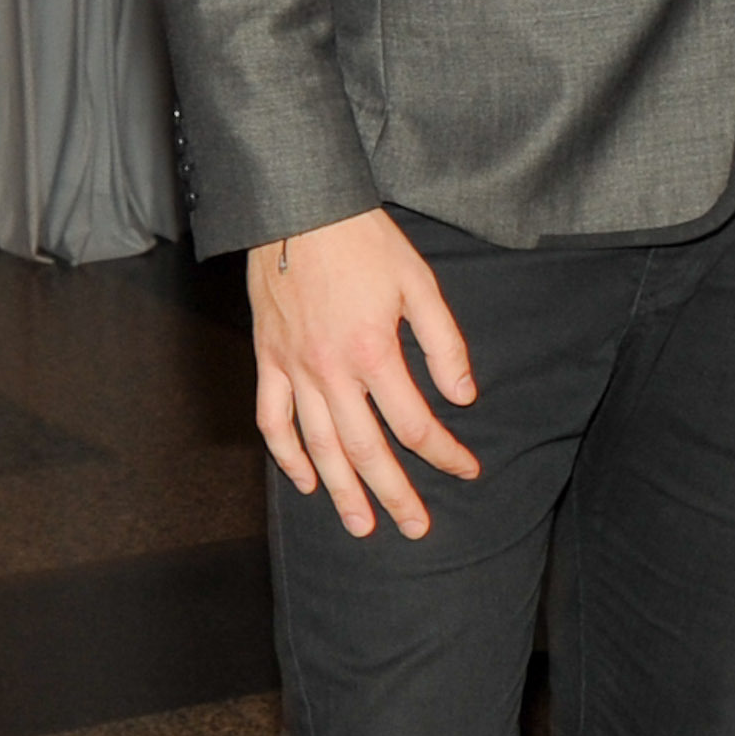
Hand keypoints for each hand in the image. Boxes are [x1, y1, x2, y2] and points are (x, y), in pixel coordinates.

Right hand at [247, 206, 480, 539]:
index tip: (466, 469)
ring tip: (361, 526)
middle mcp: (330, 370)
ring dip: (341, 491)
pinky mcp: (268, 359)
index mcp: (373, 352)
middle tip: (416, 528)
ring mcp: (294, 368)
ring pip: (318, 446)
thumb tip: (464, 396)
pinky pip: (273, 419)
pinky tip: (305, 480)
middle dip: (394, 494)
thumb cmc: (362, 241)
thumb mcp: (419, 284)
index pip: (415, 423)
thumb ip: (444, 344)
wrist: (297, 207)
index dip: (444, 452)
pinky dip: (286, 455)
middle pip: (365, 449)